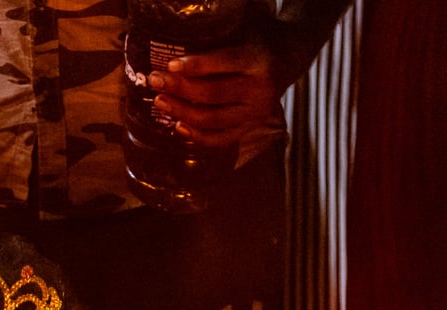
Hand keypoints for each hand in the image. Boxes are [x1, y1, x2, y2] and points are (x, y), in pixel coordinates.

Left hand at [146, 41, 280, 147]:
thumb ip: (218, 46)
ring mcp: (256, 112)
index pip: (223, 64)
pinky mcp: (252, 126)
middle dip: (180, 89)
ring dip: (182, 112)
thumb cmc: (258, 42)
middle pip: (213, 94)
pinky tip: (178, 126)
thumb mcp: (244, 34)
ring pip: (213, 119)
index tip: (170, 65)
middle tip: (156, 81)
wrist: (290, 57)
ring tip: (160, 101)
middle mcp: (260, 89)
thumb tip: (176, 57)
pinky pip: (221, 138)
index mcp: (258, 61)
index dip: (195, 65)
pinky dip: (198, 136)